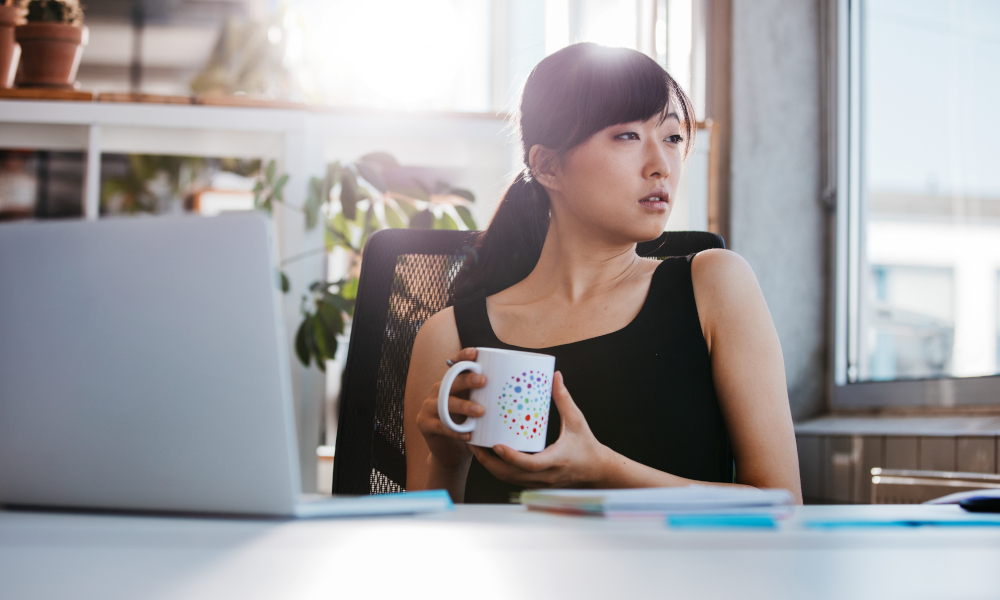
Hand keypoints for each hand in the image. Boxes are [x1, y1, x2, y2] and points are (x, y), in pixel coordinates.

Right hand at [415, 347, 486, 471]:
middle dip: (466, 379)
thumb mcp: (477, 409)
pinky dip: (455, 432)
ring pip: (444, 403)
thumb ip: (486, 397)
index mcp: (449, 384)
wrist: (451, 453)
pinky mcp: (423, 424)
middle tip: (483, 380)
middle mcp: (436, 392)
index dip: (462, 357)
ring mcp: (428, 407)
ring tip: (481, 411)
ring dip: (463, 406)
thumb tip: (516, 388)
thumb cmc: (469, 426)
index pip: (454, 365)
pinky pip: (440, 426)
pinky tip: (468, 435)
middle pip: (450, 382)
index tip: (475, 352)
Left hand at [469, 371, 612, 488]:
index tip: (495, 445)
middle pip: (510, 475)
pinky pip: (513, 480)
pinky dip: (499, 469)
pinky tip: (490, 456)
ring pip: (508, 480)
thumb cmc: (587, 445)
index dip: (510, 456)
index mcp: (555, 460)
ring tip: (477, 448)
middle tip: (474, 443)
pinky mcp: (536, 483)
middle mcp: (545, 475)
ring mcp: (540, 482)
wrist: (597, 470)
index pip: (529, 464)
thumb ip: (564, 399)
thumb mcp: (577, 420)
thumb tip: (555, 376)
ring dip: (490, 466)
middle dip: (489, 461)